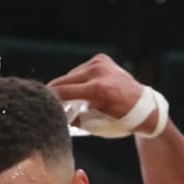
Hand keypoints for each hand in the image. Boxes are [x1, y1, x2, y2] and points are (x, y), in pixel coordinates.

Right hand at [48, 53, 162, 135]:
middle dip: (55, 94)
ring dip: (67, 87)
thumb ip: (75, 118)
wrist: (144, 107)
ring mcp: (100, 63)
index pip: (63, 91)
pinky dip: (78, 81)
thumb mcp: (97, 125)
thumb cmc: (120, 121)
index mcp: (100, 90)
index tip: (40, 107)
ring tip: (70, 101)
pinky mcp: (101, 59)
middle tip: (49, 106)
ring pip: (71, 75)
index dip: (49, 99)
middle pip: (63, 81)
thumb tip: (57, 115)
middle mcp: (99, 72)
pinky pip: (80, 71)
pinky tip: (83, 91)